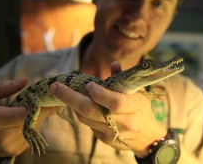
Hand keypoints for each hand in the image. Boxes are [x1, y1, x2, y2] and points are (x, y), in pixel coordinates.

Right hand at [0, 78, 58, 156]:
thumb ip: (3, 88)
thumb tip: (25, 81)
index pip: (25, 114)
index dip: (41, 106)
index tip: (52, 98)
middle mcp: (3, 137)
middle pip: (33, 120)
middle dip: (40, 108)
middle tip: (41, 99)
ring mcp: (10, 147)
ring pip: (35, 127)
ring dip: (36, 117)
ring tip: (25, 110)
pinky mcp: (16, 151)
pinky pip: (32, 134)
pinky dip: (32, 125)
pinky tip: (21, 121)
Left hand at [50, 62, 166, 157]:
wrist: (146, 137)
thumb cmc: (142, 109)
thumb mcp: (138, 92)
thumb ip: (123, 79)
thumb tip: (113, 64)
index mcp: (134, 108)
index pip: (115, 102)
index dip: (100, 93)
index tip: (87, 84)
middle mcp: (123, 122)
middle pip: (92, 111)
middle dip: (70, 97)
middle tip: (55, 86)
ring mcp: (111, 132)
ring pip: (85, 118)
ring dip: (72, 104)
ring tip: (61, 91)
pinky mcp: (103, 139)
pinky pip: (87, 124)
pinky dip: (79, 112)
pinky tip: (74, 102)